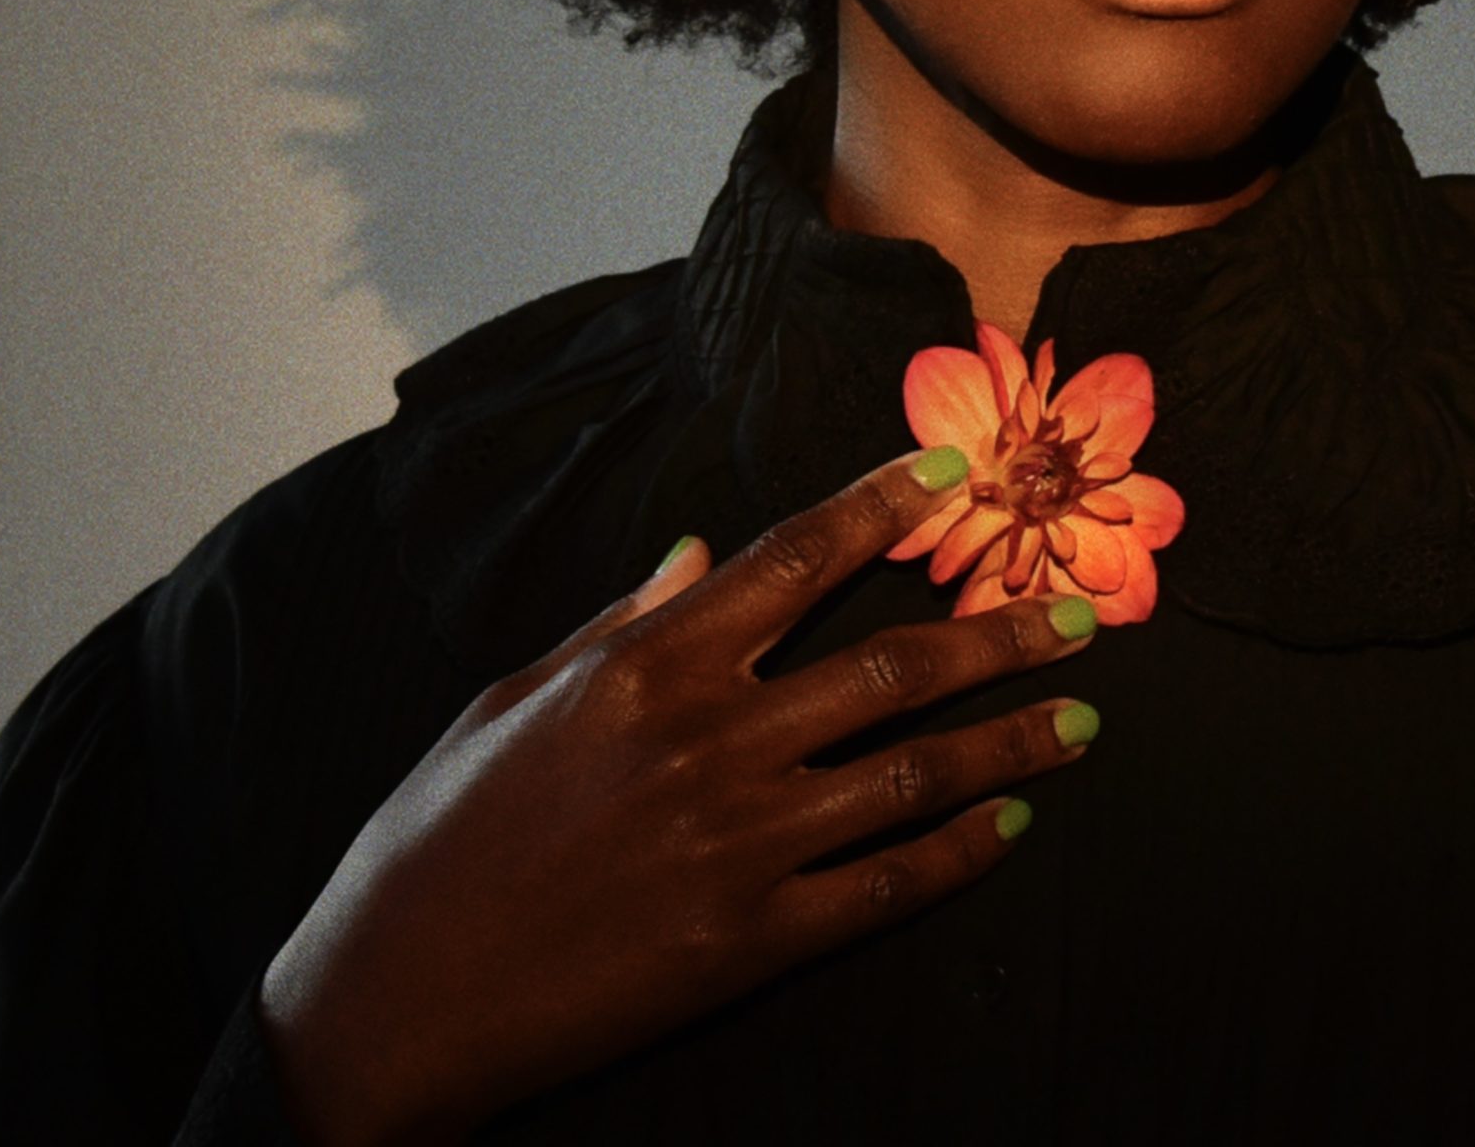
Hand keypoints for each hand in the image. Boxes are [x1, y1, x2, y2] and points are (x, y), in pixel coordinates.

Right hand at [257, 450, 1097, 1145]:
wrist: (391, 1002)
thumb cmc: (438, 836)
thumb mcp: (514, 698)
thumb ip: (622, 620)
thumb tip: (703, 552)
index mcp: (649, 664)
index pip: (799, 560)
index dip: (886, 507)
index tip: (955, 472)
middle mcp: (713, 739)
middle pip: (893, 664)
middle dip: (1001, 633)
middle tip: (1082, 614)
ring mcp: (740, 844)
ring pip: (911, 772)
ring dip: (1010, 740)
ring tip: (1083, 718)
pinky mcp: (748, 942)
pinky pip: (883, 888)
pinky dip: (956, 852)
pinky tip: (1008, 829)